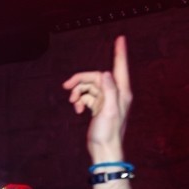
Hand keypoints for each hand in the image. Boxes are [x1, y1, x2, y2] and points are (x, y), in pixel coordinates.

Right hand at [62, 35, 130, 158]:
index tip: (120, 39)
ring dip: (78, 92)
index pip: (120, 67)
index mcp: (121, 92)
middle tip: (66, 86)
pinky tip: (77, 109)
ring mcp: (106, 100)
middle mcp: (115, 94)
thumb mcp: (109, 111)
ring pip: (89, 87)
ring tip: (73, 103)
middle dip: (81, 80)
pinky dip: (80, 100)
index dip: (120, 53)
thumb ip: (109, 90)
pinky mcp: (98, 107)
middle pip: (96, 77)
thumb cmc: (108, 133)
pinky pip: (87, 97)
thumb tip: (105, 73)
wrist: (103, 150)